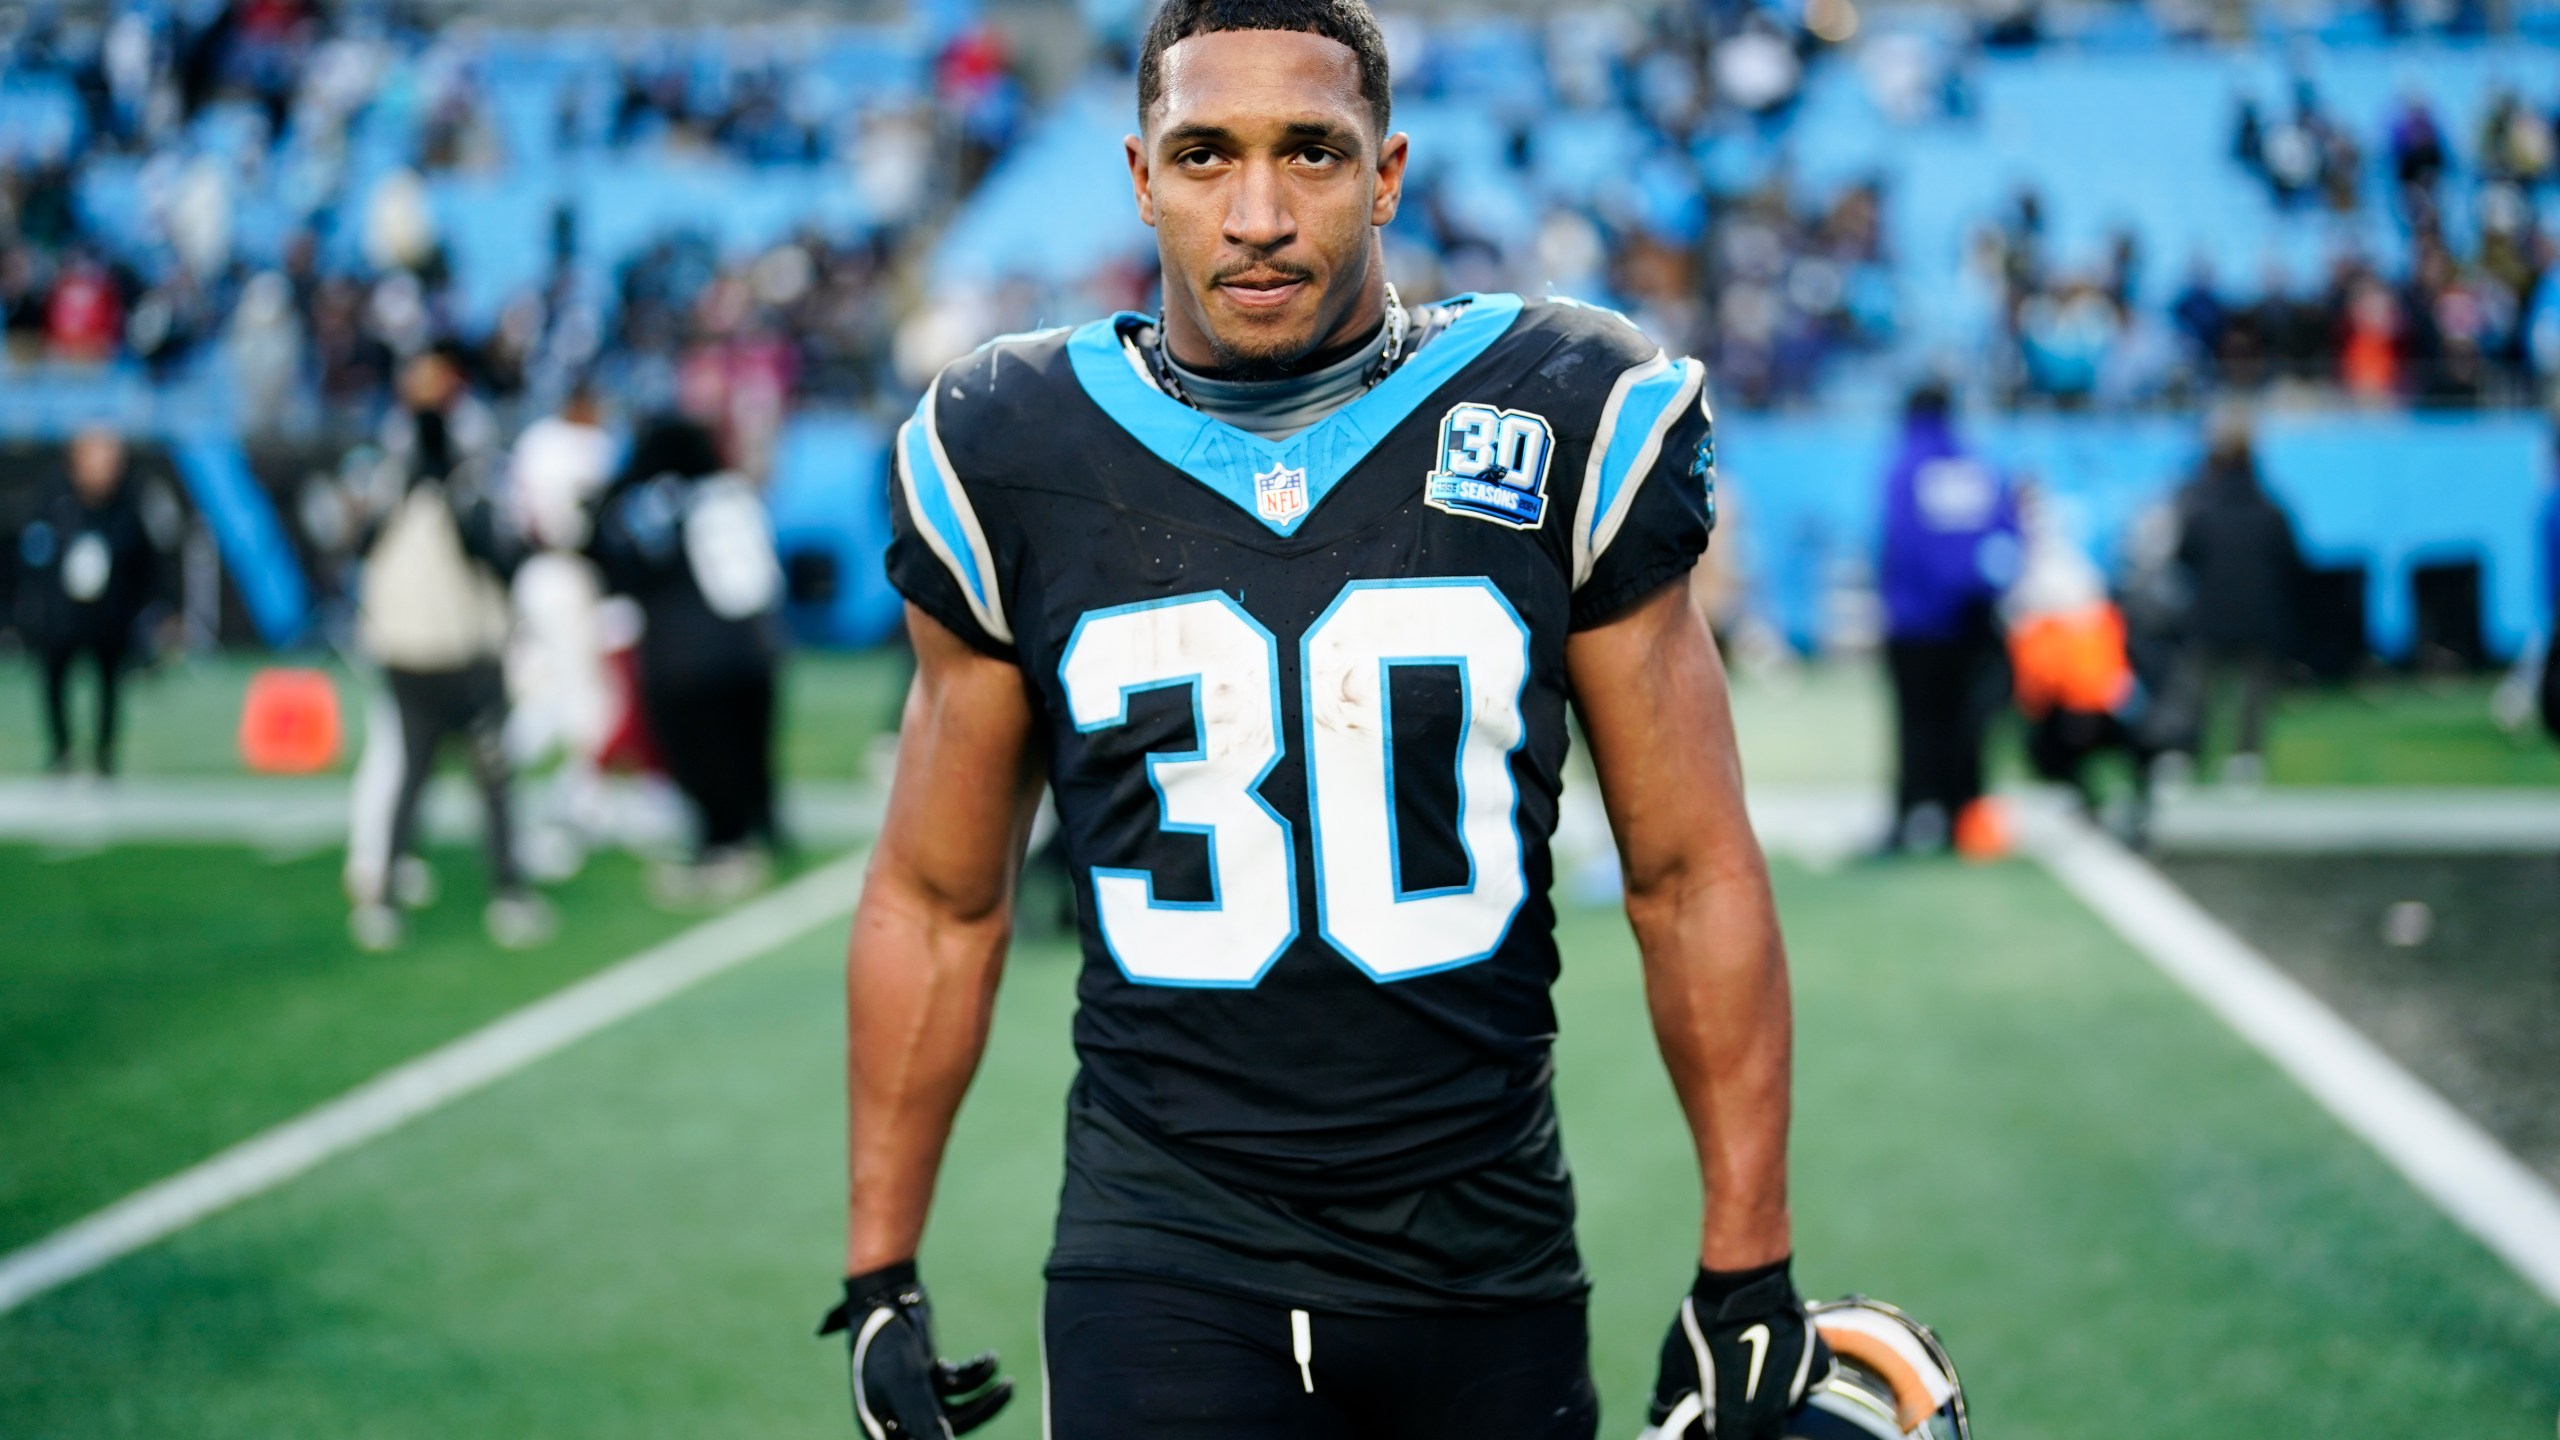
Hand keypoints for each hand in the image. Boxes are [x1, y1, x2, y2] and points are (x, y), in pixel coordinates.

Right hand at [817, 1261, 1012, 1437]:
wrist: (880, 1300)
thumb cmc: (886, 1342)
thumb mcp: (908, 1381)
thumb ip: (925, 1417)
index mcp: (885, 1426)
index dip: (949, 1437)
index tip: (978, 1417)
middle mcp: (900, 1415)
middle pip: (949, 1425)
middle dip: (982, 1406)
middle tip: (1009, 1386)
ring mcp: (915, 1396)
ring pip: (958, 1405)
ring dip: (979, 1382)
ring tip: (993, 1359)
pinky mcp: (928, 1377)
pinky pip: (958, 1384)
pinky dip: (974, 1371)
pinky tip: (989, 1356)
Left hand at [1644, 1258, 1831, 1439]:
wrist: (1743, 1283)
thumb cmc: (1705, 1324)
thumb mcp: (1673, 1362)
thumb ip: (1668, 1397)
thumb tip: (1663, 1415)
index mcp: (1735, 1421)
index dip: (1716, 1431)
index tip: (1710, 1417)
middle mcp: (1771, 1414)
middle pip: (1762, 1432)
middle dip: (1746, 1422)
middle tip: (1733, 1396)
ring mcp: (1799, 1390)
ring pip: (1786, 1408)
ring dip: (1770, 1399)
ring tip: (1755, 1369)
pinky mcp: (1817, 1365)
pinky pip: (1809, 1382)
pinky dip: (1795, 1376)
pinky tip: (1779, 1358)